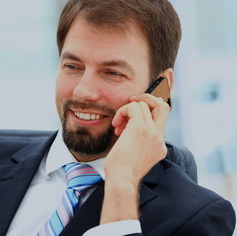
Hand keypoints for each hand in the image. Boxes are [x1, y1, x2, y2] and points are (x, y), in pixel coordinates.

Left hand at [100, 93, 169, 223]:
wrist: (122, 180)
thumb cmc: (122, 171)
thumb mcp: (135, 156)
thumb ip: (138, 142)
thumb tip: (129, 127)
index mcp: (159, 146)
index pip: (161, 120)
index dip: (148, 112)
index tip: (134, 112)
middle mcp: (159, 137)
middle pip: (163, 106)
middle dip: (148, 98)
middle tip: (132, 101)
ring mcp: (152, 132)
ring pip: (143, 105)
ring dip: (126, 110)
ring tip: (118, 125)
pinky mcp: (140, 128)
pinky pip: (133, 107)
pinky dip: (122, 111)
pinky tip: (116, 125)